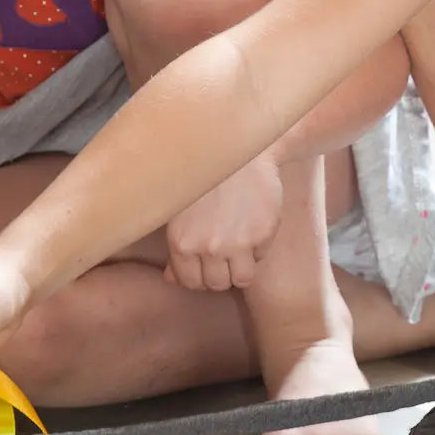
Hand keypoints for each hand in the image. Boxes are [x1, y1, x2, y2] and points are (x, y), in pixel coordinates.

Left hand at [164, 153, 283, 292]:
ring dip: (241, 268)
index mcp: (181, 241)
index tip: (206, 264)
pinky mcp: (262, 234)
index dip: (200, 276)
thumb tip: (171, 279)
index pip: (191, 282)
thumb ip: (176, 248)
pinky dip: (258, 248)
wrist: (242, 150)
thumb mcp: (180, 211)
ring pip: (242, 279)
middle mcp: (207, 246)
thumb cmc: (206, 179)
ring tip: (240, 248)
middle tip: (225, 253)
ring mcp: (237, 242)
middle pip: (217, 284)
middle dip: (221, 273)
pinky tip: (252, 226)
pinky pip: (260, 257)